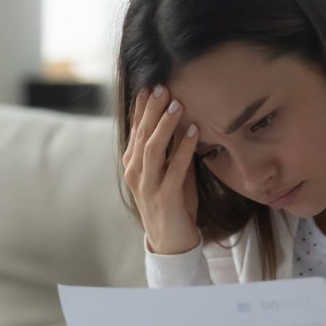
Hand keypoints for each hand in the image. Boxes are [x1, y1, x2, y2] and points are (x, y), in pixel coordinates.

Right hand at [122, 84, 200, 254]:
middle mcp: (135, 172)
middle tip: (163, 86)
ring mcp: (147, 185)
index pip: (135, 129)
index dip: (142, 107)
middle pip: (142, 134)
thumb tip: (182, 120)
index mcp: (133, 163)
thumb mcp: (168, 171)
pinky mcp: (164, 197)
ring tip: (178, 105)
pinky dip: (183, 148)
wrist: (170, 241)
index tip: (151, 84)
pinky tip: (193, 132)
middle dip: (153, 109)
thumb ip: (171, 149)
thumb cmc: (172, 203)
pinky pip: (174, 168)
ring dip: (165, 125)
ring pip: (153, 148)